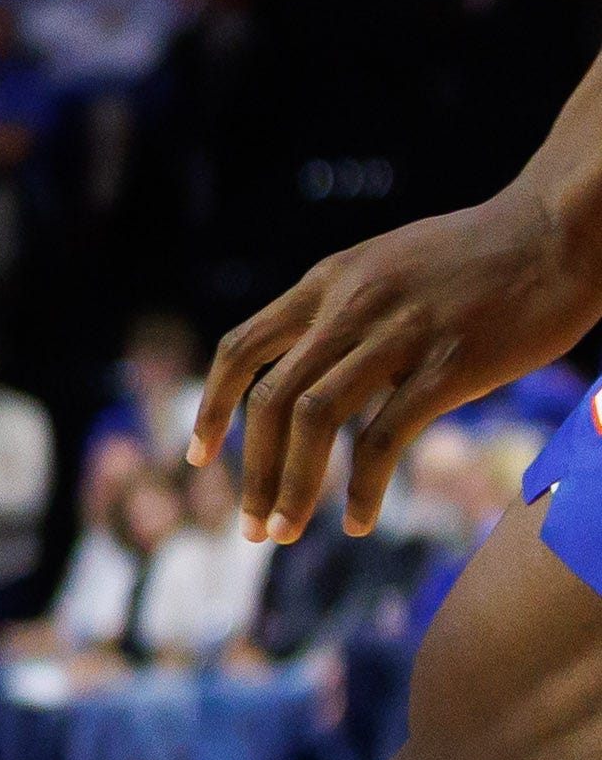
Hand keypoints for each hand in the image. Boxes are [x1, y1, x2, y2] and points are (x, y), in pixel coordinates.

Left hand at [194, 185, 601, 538]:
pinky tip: (357, 521)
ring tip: (286, 532)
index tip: (199, 456)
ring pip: (311, 419)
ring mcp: (396, 334)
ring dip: (291, 486)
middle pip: (268, 398)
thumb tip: (317, 372)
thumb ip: (346, 312)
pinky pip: (382, 437)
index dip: (212, 408)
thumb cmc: (483, 256)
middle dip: (251, 471)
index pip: (242, 349)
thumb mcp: (387, 268)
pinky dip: (361, 487)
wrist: (560, 227)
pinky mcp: (448, 364)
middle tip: (251, 525)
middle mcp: (349, 307)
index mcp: (327, 282)